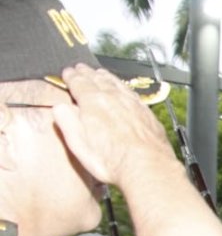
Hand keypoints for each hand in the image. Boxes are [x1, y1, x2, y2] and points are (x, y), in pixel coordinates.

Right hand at [52, 64, 177, 185]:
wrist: (147, 167)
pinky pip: (132, 94)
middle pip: (98, 80)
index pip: (79, 83)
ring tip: (100, 74)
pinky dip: (124, 87)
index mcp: (93, 102)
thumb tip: (60, 107)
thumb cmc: (113, 160)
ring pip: (117, 84)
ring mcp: (133, 105)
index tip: (67, 72)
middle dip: (87, 73)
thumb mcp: (77, 143)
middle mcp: (114, 98)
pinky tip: (124, 90)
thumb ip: (66, 121)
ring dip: (106, 77)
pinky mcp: (147, 114)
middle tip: (81, 68)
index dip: (71, 76)